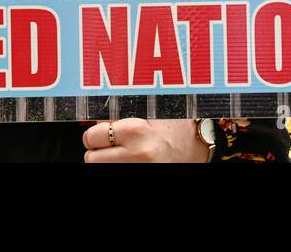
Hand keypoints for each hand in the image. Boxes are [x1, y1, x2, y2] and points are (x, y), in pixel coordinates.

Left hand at [81, 118, 209, 163]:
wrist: (198, 145)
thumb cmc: (174, 125)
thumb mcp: (146, 111)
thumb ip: (118, 115)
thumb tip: (92, 122)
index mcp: (135, 131)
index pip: (92, 137)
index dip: (95, 134)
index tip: (103, 133)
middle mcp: (136, 155)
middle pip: (91, 159)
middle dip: (98, 151)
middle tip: (111, 145)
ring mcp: (139, 171)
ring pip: (100, 169)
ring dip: (106, 162)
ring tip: (122, 153)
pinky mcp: (142, 178)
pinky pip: (116, 175)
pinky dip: (118, 168)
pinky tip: (130, 161)